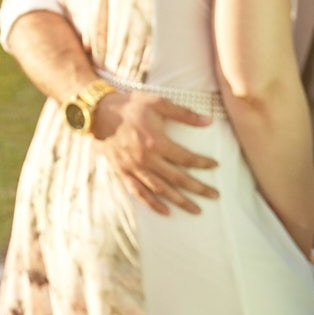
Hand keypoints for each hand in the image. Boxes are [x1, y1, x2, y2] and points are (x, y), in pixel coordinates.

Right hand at [91, 90, 217, 214]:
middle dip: (198, 188)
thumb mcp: (158, 103)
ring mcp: (133, 168)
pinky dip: (152, 204)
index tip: (216, 165)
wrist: (97, 112)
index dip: (203, 163)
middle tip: (215, 196)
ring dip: (179, 201)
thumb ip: (184, 114)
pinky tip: (166, 211)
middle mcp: (145, 159)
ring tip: (196, 210)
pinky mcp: (122, 172)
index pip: (186, 158)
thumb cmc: (130, 105)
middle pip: (177, 179)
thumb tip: (209, 121)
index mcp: (156, 142)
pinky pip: (138, 192)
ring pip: (160, 190)